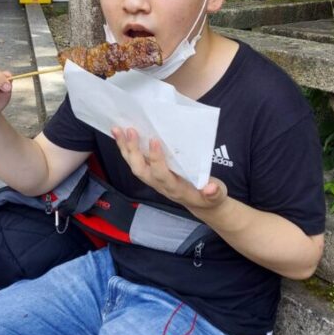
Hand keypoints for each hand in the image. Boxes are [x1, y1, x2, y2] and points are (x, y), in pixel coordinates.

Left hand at [112, 127, 227, 211]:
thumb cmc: (208, 197)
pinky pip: (136, 161)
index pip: (161, 174)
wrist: (201, 204)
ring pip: (134, 165)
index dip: (156, 159)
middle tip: (129, 130)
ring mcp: (153, 179)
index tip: (154, 140)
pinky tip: (121, 135)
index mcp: (175, 188)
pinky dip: (127, 149)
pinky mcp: (151, 173)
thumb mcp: (216, 197)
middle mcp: (159, 184)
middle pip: (140, 169)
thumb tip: (212, 188)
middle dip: (133, 151)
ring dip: (125, 148)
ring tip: (117, 129)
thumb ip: (214, 193)